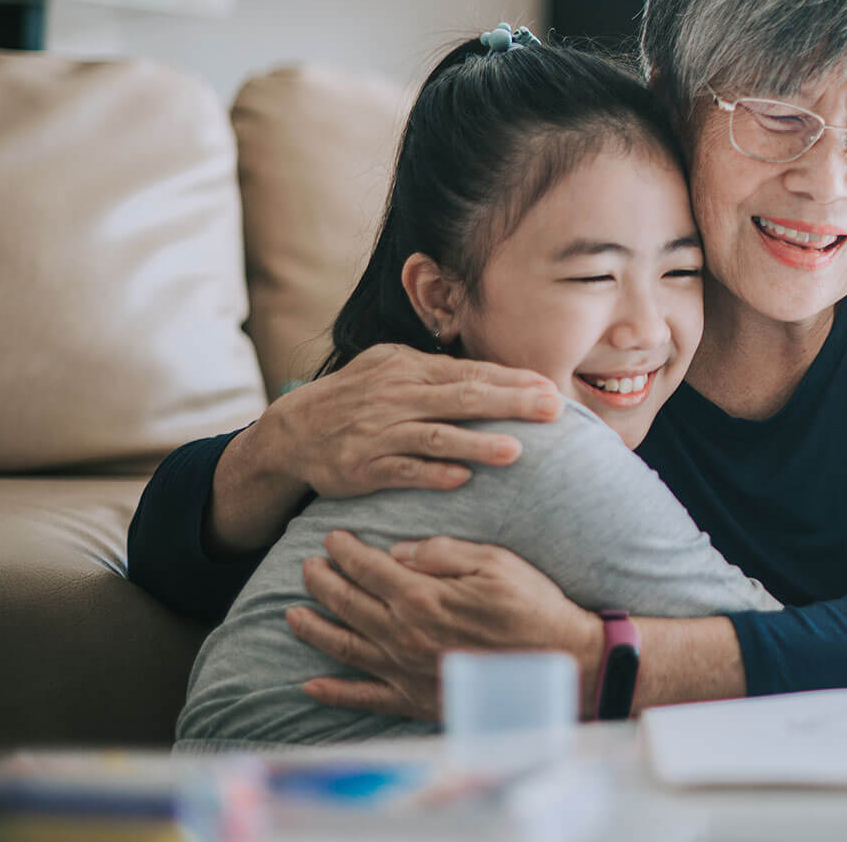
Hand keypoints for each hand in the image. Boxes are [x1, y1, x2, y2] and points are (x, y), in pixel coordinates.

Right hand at [268, 344, 563, 498]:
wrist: (293, 431)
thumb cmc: (358, 396)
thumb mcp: (391, 368)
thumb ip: (439, 372)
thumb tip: (498, 376)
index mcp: (409, 368)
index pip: (470, 373)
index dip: (512, 381)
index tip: (549, 389)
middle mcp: (397, 396)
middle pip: (462, 398)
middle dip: (510, 403)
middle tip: (552, 410)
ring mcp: (379, 432)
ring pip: (435, 436)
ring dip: (476, 443)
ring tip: (516, 451)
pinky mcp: (363, 467)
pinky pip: (403, 470)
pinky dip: (432, 474)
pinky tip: (461, 479)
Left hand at [287, 531, 601, 720]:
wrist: (559, 665)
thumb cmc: (532, 608)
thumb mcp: (496, 562)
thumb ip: (443, 553)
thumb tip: (399, 551)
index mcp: (421, 597)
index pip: (368, 568)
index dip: (345, 551)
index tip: (331, 538)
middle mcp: (402, 635)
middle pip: (347, 604)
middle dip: (322, 582)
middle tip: (306, 567)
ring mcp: (404, 671)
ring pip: (343, 647)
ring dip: (312, 628)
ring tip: (291, 614)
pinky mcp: (413, 699)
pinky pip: (364, 697)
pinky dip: (334, 692)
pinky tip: (311, 685)